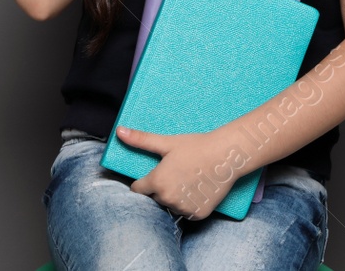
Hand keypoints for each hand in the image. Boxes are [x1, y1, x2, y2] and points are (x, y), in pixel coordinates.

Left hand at [118, 125, 248, 219]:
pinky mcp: (197, 214)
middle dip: (161, 189)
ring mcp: (183, 208)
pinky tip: (197, 189)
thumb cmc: (196, 146)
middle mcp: (168, 199)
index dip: (143, 183)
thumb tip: (118, 131)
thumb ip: (141, 140)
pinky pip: (186, 213)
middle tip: (176, 173)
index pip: (138, 190)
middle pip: (155, 198)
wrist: (226, 155)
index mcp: (157, 182)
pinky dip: (189, 204)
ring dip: (175, 198)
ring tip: (188, 180)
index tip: (153, 175)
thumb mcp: (167, 142)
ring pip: (171, 206)